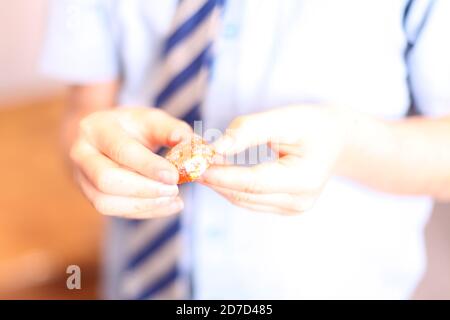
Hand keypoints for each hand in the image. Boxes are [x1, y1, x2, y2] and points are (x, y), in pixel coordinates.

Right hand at [70, 107, 192, 218]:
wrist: (106, 138)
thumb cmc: (133, 127)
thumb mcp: (153, 120)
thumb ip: (172, 129)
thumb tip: (188, 142)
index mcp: (96, 127)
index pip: (121, 150)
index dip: (148, 165)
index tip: (174, 176)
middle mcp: (81, 153)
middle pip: (106, 179)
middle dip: (144, 189)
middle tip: (174, 189)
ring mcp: (82, 178)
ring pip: (105, 202)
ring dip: (143, 205)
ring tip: (173, 200)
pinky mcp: (91, 196)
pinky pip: (114, 211)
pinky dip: (143, 212)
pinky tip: (167, 206)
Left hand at [200, 105, 354, 214]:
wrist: (336, 140)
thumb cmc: (312, 124)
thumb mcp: (284, 118)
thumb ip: (248, 131)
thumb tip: (214, 148)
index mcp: (304, 179)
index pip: (253, 182)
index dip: (221, 174)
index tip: (194, 165)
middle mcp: (299, 201)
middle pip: (244, 195)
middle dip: (214, 180)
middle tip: (188, 163)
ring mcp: (293, 209)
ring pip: (243, 200)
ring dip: (219, 184)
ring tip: (198, 165)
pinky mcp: (285, 208)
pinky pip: (249, 200)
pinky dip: (230, 187)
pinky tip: (217, 172)